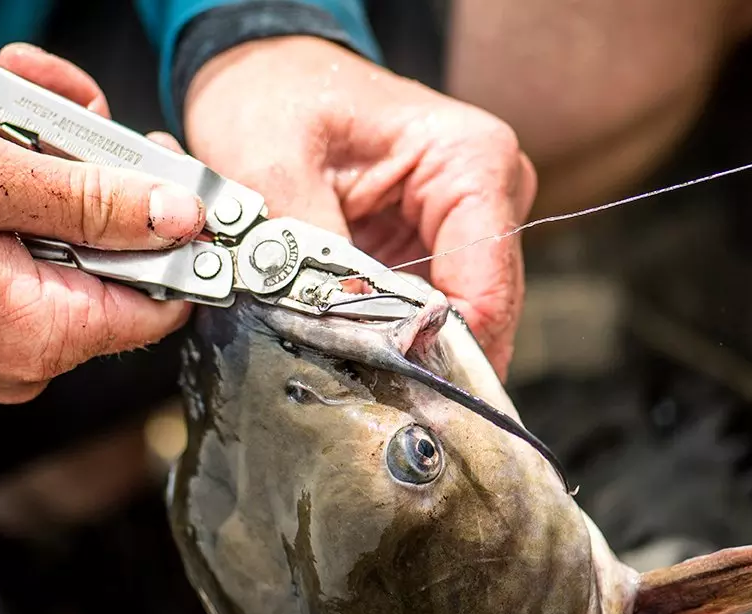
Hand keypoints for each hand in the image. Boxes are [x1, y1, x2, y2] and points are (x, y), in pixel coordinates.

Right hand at [0, 44, 204, 402]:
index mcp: (44, 334)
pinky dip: (0, 193)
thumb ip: (94, 199)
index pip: (163, 299)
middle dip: (84, 169)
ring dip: (31, 166)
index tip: (164, 167)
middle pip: (110, 256)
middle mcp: (30, 354)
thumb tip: (178, 215)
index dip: (177, 232)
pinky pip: (18, 249)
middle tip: (46, 110)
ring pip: (60, 240)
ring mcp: (2, 339)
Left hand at [183, 36, 536, 377]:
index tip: (392, 392)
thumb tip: (332, 324)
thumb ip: (307, 246)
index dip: (440, 353)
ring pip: (451, 325)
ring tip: (346, 375)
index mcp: (470, 159)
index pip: (483, 289)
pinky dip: (385, 336)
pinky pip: (420, 313)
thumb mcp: (271, 165)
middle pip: (478, 316)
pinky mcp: (433, 248)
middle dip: (420, 360)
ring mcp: (465, 226)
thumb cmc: (273, 95)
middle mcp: (489, 194)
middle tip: (363, 400)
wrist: (261, 74)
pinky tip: (347, 351)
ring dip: (401, 353)